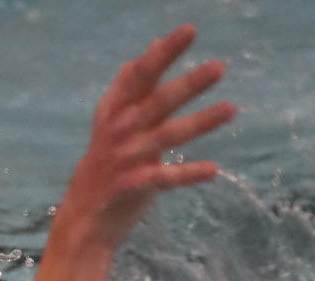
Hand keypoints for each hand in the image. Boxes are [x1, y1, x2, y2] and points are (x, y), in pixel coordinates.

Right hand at [55, 25, 235, 254]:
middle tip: (219, 67)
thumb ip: (135, 85)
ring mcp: (128, 157)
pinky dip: (190, 174)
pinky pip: (167, 177)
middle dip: (190, 83)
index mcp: (115, 108)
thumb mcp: (114, 118)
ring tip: (230, 109)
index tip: (189, 31)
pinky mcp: (136, 186)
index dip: (165, 52)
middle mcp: (121, 128)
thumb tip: (155, 45)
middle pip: (160, 100)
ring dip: (202, 121)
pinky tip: (213, 169)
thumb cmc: (106, 162)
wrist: (85, 216)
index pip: (141, 72)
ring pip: (170, 134)